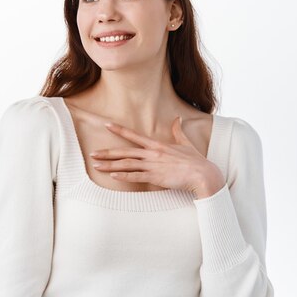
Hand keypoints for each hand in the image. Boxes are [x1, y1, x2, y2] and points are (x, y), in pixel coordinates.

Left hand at [89, 116, 224, 198]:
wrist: (204, 174)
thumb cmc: (196, 161)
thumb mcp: (185, 143)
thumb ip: (178, 131)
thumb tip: (178, 119)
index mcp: (157, 145)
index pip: (134, 135)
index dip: (119, 130)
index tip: (106, 125)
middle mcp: (152, 154)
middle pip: (125, 152)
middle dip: (107, 153)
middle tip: (92, 153)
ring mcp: (153, 165)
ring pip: (127, 164)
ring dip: (110, 165)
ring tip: (96, 166)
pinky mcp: (156, 177)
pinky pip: (136, 177)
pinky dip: (124, 176)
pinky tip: (113, 175)